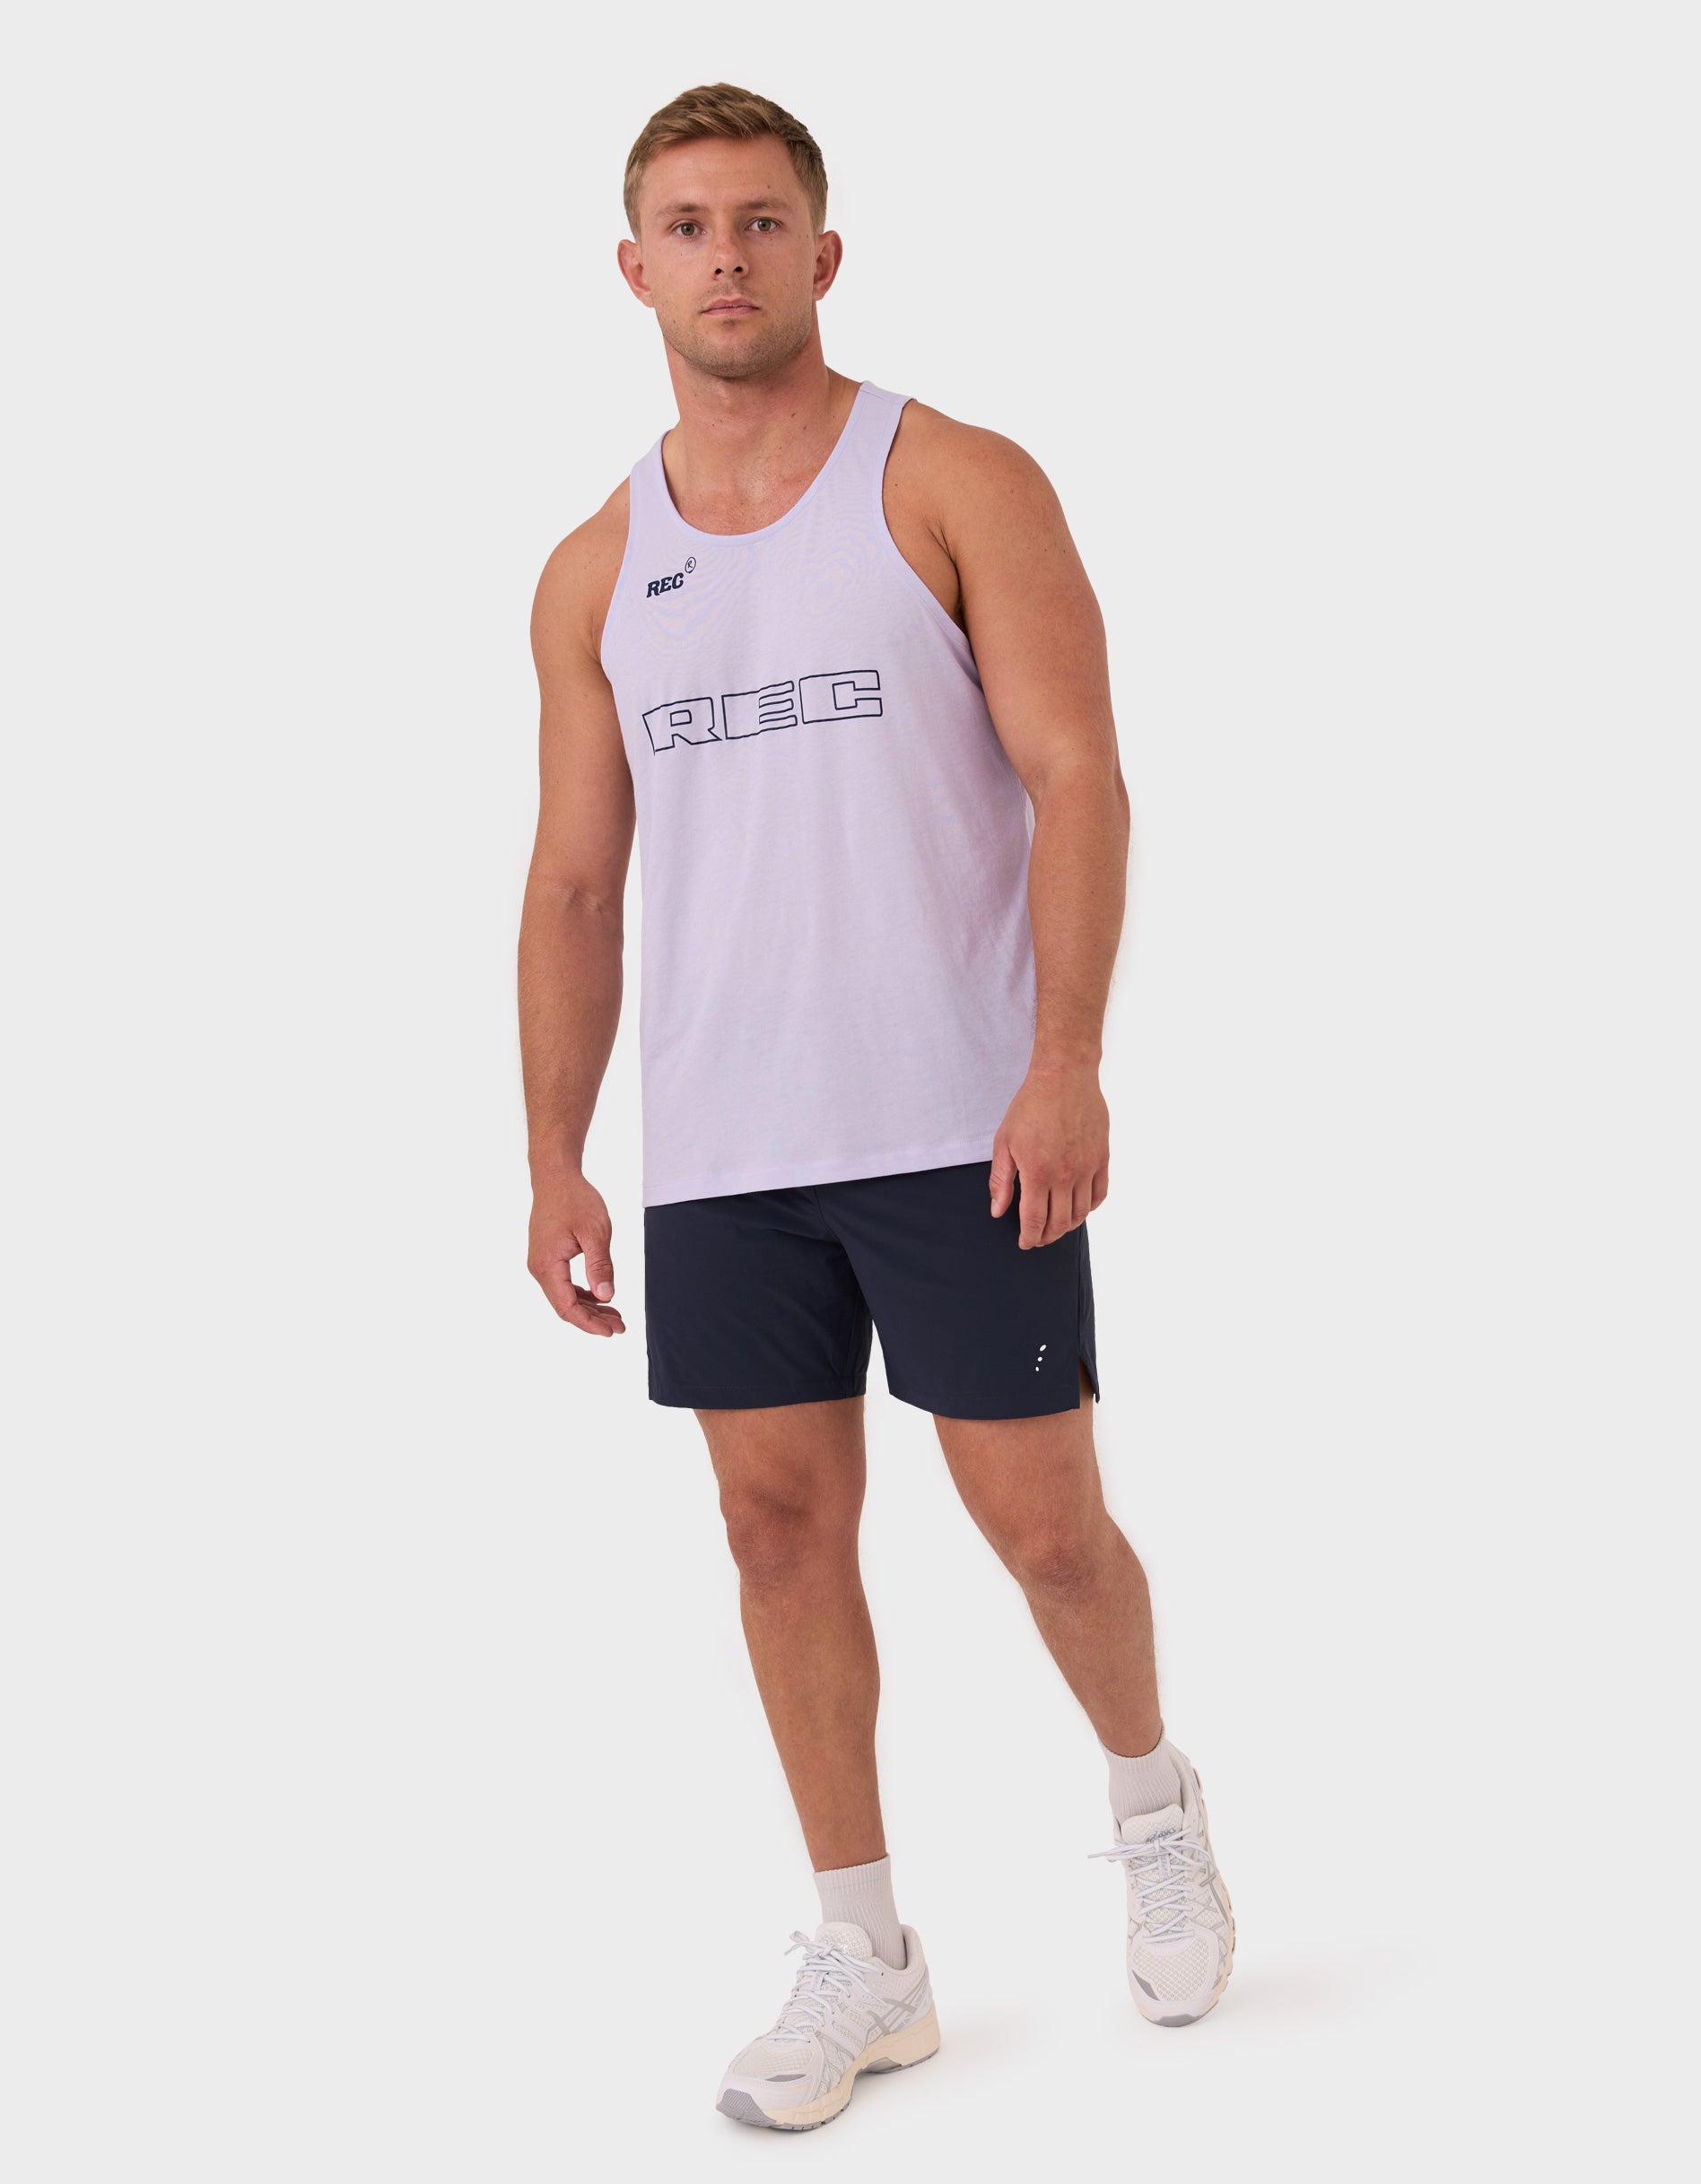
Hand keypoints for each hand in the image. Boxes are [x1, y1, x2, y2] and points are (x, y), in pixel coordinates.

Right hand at [527, 1169, 626, 1335]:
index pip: (567, 1307)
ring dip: (589, 1308)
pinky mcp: (547, 1256)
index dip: (590, 1324)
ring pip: (564, 1296)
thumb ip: (600, 1266)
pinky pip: (562, 1284)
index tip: (612, 1331)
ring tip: (615, 1315)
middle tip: (620, 1327)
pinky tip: (600, 1295)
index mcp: (548, 1265)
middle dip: (593, 1319)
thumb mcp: (595, 1232)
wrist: (555, 1177)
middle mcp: (539, 1268)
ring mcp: (541, 1263)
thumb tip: (607, 1297)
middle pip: (565, 1306)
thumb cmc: (575, 1199)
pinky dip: (582, 1293)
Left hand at [989, 1063, 1109, 1247]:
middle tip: (1039, 1238)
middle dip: (1047, 1236)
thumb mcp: (1004, 1142)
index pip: (1035, 1220)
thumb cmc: (1031, 1106)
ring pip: (1081, 1212)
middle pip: (1059, 1222)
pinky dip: (1090, 1207)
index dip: (1030, 1237)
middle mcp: (1065, 1175)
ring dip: (1068, 1225)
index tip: (1026, 1243)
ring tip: (1057, 1225)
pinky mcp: (1102, 1158)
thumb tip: (998, 1210)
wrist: (1064, 1077)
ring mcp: (1087, 1167)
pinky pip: (1100, 1193)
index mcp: (1037, 1172)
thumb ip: (1001, 1180)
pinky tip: (1079, 1207)